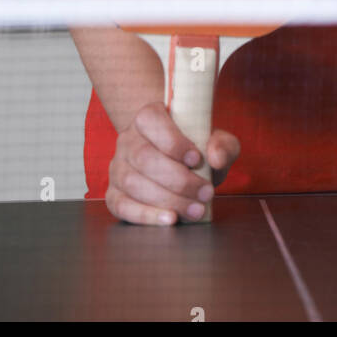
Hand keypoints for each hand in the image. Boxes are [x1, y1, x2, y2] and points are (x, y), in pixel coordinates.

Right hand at [105, 101, 239, 224]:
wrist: (177, 165)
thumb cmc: (195, 151)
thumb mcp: (215, 142)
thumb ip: (223, 145)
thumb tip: (216, 158)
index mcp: (147, 117)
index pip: (151, 121)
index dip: (173, 141)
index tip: (197, 159)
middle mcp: (127, 140)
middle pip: (145, 158)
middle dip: (178, 180)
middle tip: (206, 193)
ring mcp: (117, 168)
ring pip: (134, 184)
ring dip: (168, 200)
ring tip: (196, 210)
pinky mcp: (113, 194)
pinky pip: (122, 206)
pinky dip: (146, 215)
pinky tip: (170, 220)